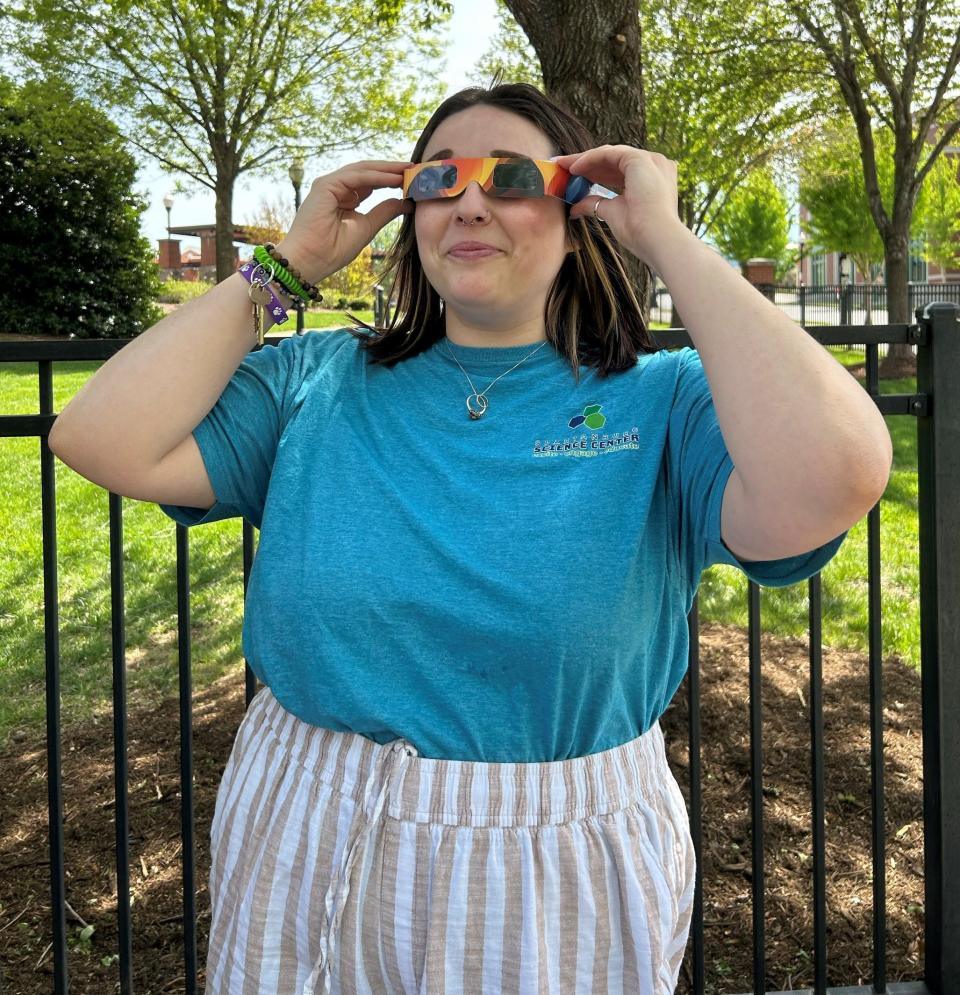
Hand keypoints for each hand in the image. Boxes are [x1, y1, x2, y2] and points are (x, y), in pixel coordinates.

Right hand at [274, 159, 414, 285]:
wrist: (310, 261)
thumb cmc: (332, 250)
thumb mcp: (367, 228)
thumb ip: (384, 212)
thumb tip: (406, 202)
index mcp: (344, 198)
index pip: (371, 182)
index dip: (392, 179)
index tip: (413, 179)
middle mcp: (336, 188)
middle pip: (368, 172)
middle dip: (392, 169)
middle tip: (415, 168)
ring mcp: (329, 184)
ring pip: (364, 170)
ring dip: (388, 170)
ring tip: (409, 170)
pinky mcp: (325, 185)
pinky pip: (357, 177)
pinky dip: (377, 176)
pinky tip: (395, 178)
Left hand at [551, 145, 682, 264]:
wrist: (656, 239)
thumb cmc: (640, 232)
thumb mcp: (612, 214)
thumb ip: (595, 205)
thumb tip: (575, 208)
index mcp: (650, 178)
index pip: (617, 170)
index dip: (593, 172)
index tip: (572, 176)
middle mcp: (652, 165)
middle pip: (611, 160)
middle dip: (585, 164)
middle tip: (562, 166)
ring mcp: (648, 160)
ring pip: (608, 154)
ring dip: (583, 159)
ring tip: (562, 165)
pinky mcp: (639, 159)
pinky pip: (608, 154)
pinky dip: (589, 159)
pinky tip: (573, 168)